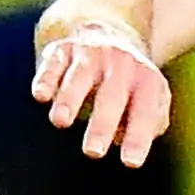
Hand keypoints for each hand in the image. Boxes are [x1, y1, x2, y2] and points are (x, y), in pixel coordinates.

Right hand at [33, 16, 176, 164]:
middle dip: (102, 124)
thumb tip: (127, 139)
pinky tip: (41, 95)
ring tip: (61, 122)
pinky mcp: (63, 49)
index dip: (138, 137)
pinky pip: (54, 63)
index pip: (144, 112)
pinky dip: (46, 79)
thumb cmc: (130, 82)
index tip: (130, 162)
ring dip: (69, 99)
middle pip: (111, 96)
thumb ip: (151, 124)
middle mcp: (120, 64)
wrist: (109, 32)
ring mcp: (90, 55)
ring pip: (79, 77)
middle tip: (94, 152)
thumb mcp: (152, 99)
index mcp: (146, 81)